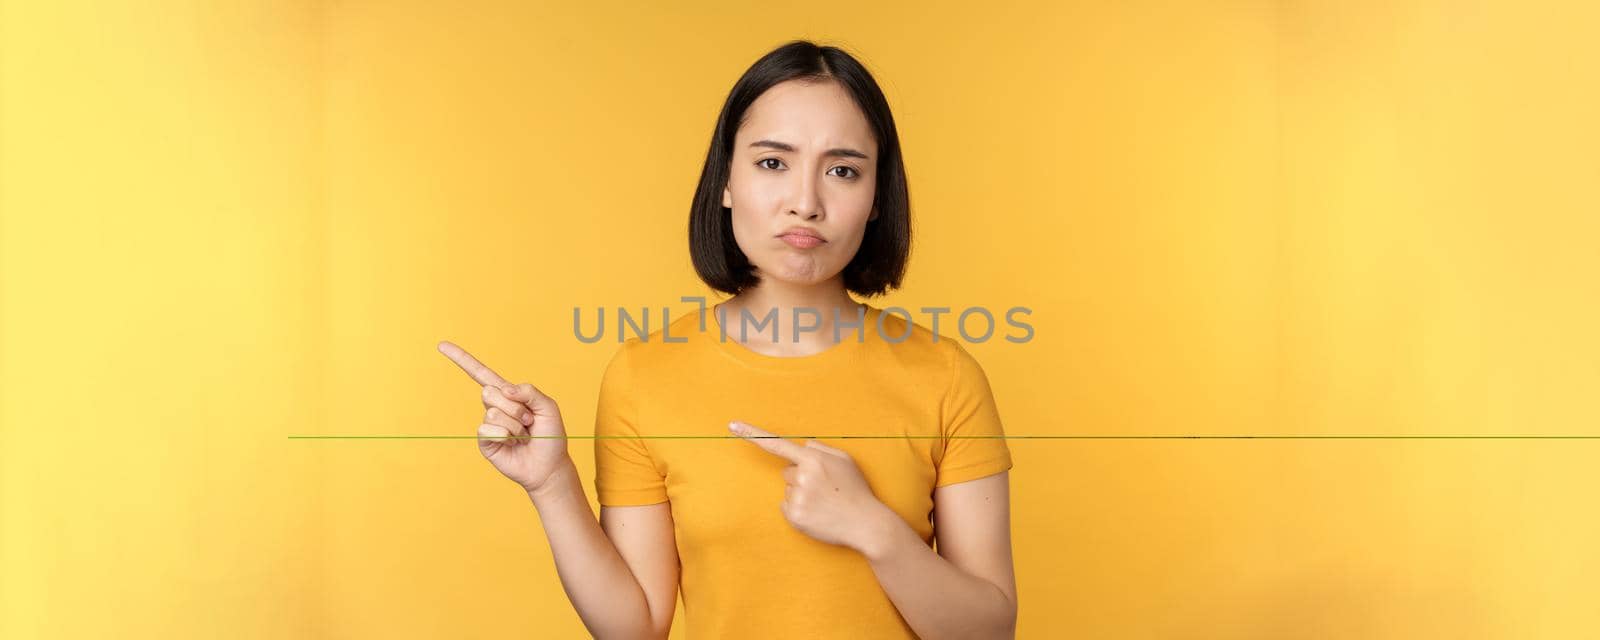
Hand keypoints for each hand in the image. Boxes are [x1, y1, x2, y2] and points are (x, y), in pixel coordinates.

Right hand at [439, 340, 570, 493]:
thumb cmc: (550, 435)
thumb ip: (529, 392)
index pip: (481, 373)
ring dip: (516, 426)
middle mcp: (494, 406)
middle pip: (490, 392)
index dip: (462, 359)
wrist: (549, 466)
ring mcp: (488, 424)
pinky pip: (487, 430)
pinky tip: (513, 444)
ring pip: (493, 413)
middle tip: (529, 421)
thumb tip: (505, 389)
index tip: (441, 345)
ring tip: (524, 435)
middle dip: (516, 407)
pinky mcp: (484, 441)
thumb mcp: (548, 407)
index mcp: (508, 393)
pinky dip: (506, 437)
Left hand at [728, 420, 894, 553]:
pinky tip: (817, 513)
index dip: (752, 434)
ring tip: (824, 502)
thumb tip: (802, 446)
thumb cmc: (856, 490)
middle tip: (825, 489)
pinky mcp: (794, 516)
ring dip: (801, 494)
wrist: (866, 524)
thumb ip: (821, 449)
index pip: (777, 443)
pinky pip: (786, 507)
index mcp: (813, 459)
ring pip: (788, 490)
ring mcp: (797, 497)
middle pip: (787, 472)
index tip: (732, 426)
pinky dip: (799, 510)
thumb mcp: (845, 460)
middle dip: (801, 477)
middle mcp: (802, 476)